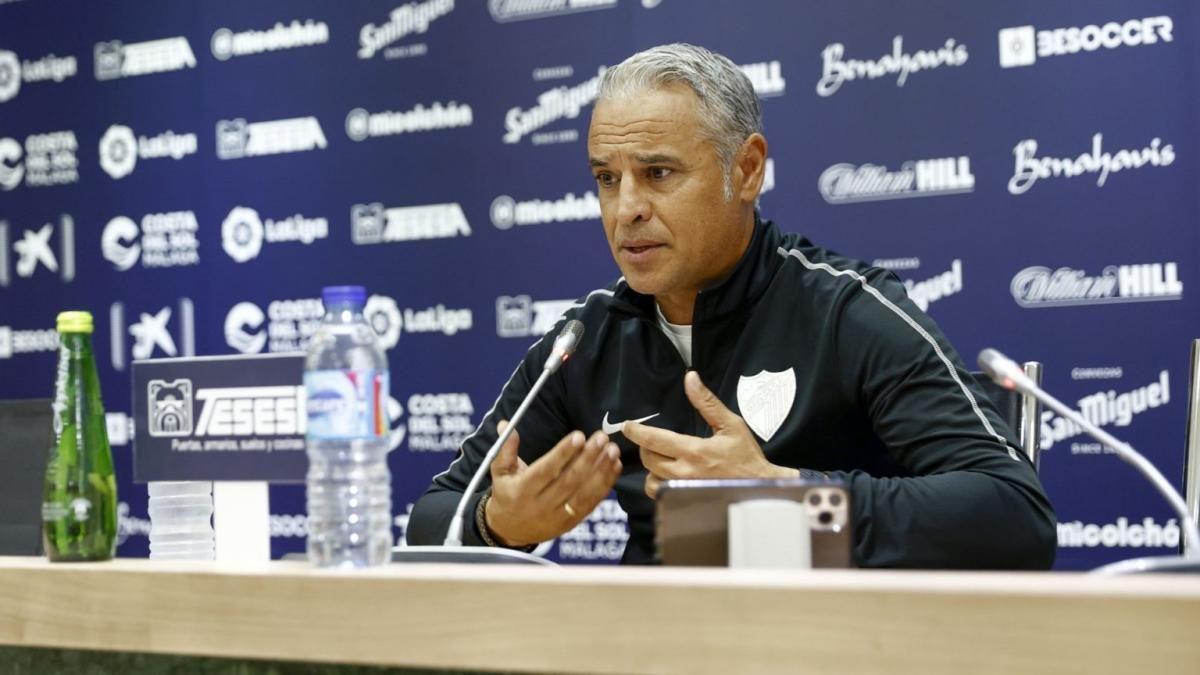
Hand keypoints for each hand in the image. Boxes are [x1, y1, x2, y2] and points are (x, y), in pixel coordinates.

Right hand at [484, 421, 622, 546]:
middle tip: (602, 438)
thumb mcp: (499, 473)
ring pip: (583, 493)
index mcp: (522, 491)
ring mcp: (557, 517)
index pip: (546, 471)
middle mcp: (541, 505)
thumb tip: (506, 424)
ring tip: (612, 450)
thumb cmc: (506, 495)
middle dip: (588, 458)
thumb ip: (505, 449)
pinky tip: (615, 466)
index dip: (563, 453)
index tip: (579, 436)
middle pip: (569, 481)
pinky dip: (605, 485)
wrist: (508, 532)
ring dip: (601, 471)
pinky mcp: (571, 523)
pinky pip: (591, 503)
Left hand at [626, 371, 797, 498]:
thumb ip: (707, 402)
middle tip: (651, 441)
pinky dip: (660, 486)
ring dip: (652, 470)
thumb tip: (690, 378)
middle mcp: (684, 473)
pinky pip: (661, 496)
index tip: (627, 426)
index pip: (654, 439)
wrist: (761, 488)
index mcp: (694, 451)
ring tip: (661, 461)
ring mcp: (683, 491)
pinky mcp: (685, 503)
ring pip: (651, 482)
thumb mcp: (731, 424)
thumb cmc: (747, 456)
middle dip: (646, 448)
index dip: (636, 431)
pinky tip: (669, 478)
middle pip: (648, 460)